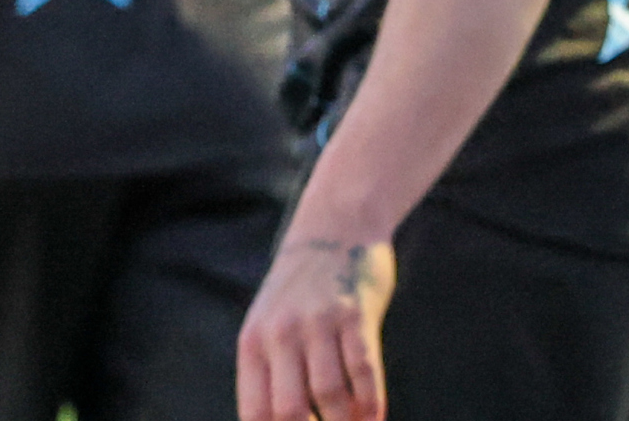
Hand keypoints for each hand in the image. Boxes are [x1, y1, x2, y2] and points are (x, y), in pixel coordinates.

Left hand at [237, 234, 395, 420]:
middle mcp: (282, 334)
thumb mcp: (269, 324)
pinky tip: (375, 418)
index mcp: (253, 343)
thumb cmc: (301, 289)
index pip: (256, 413)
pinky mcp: (355, 313)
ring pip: (329, 394)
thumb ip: (270, 370)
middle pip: (289, 411)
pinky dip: (371, 401)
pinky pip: (363, 368)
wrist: (335, 226)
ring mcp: (320, 322)